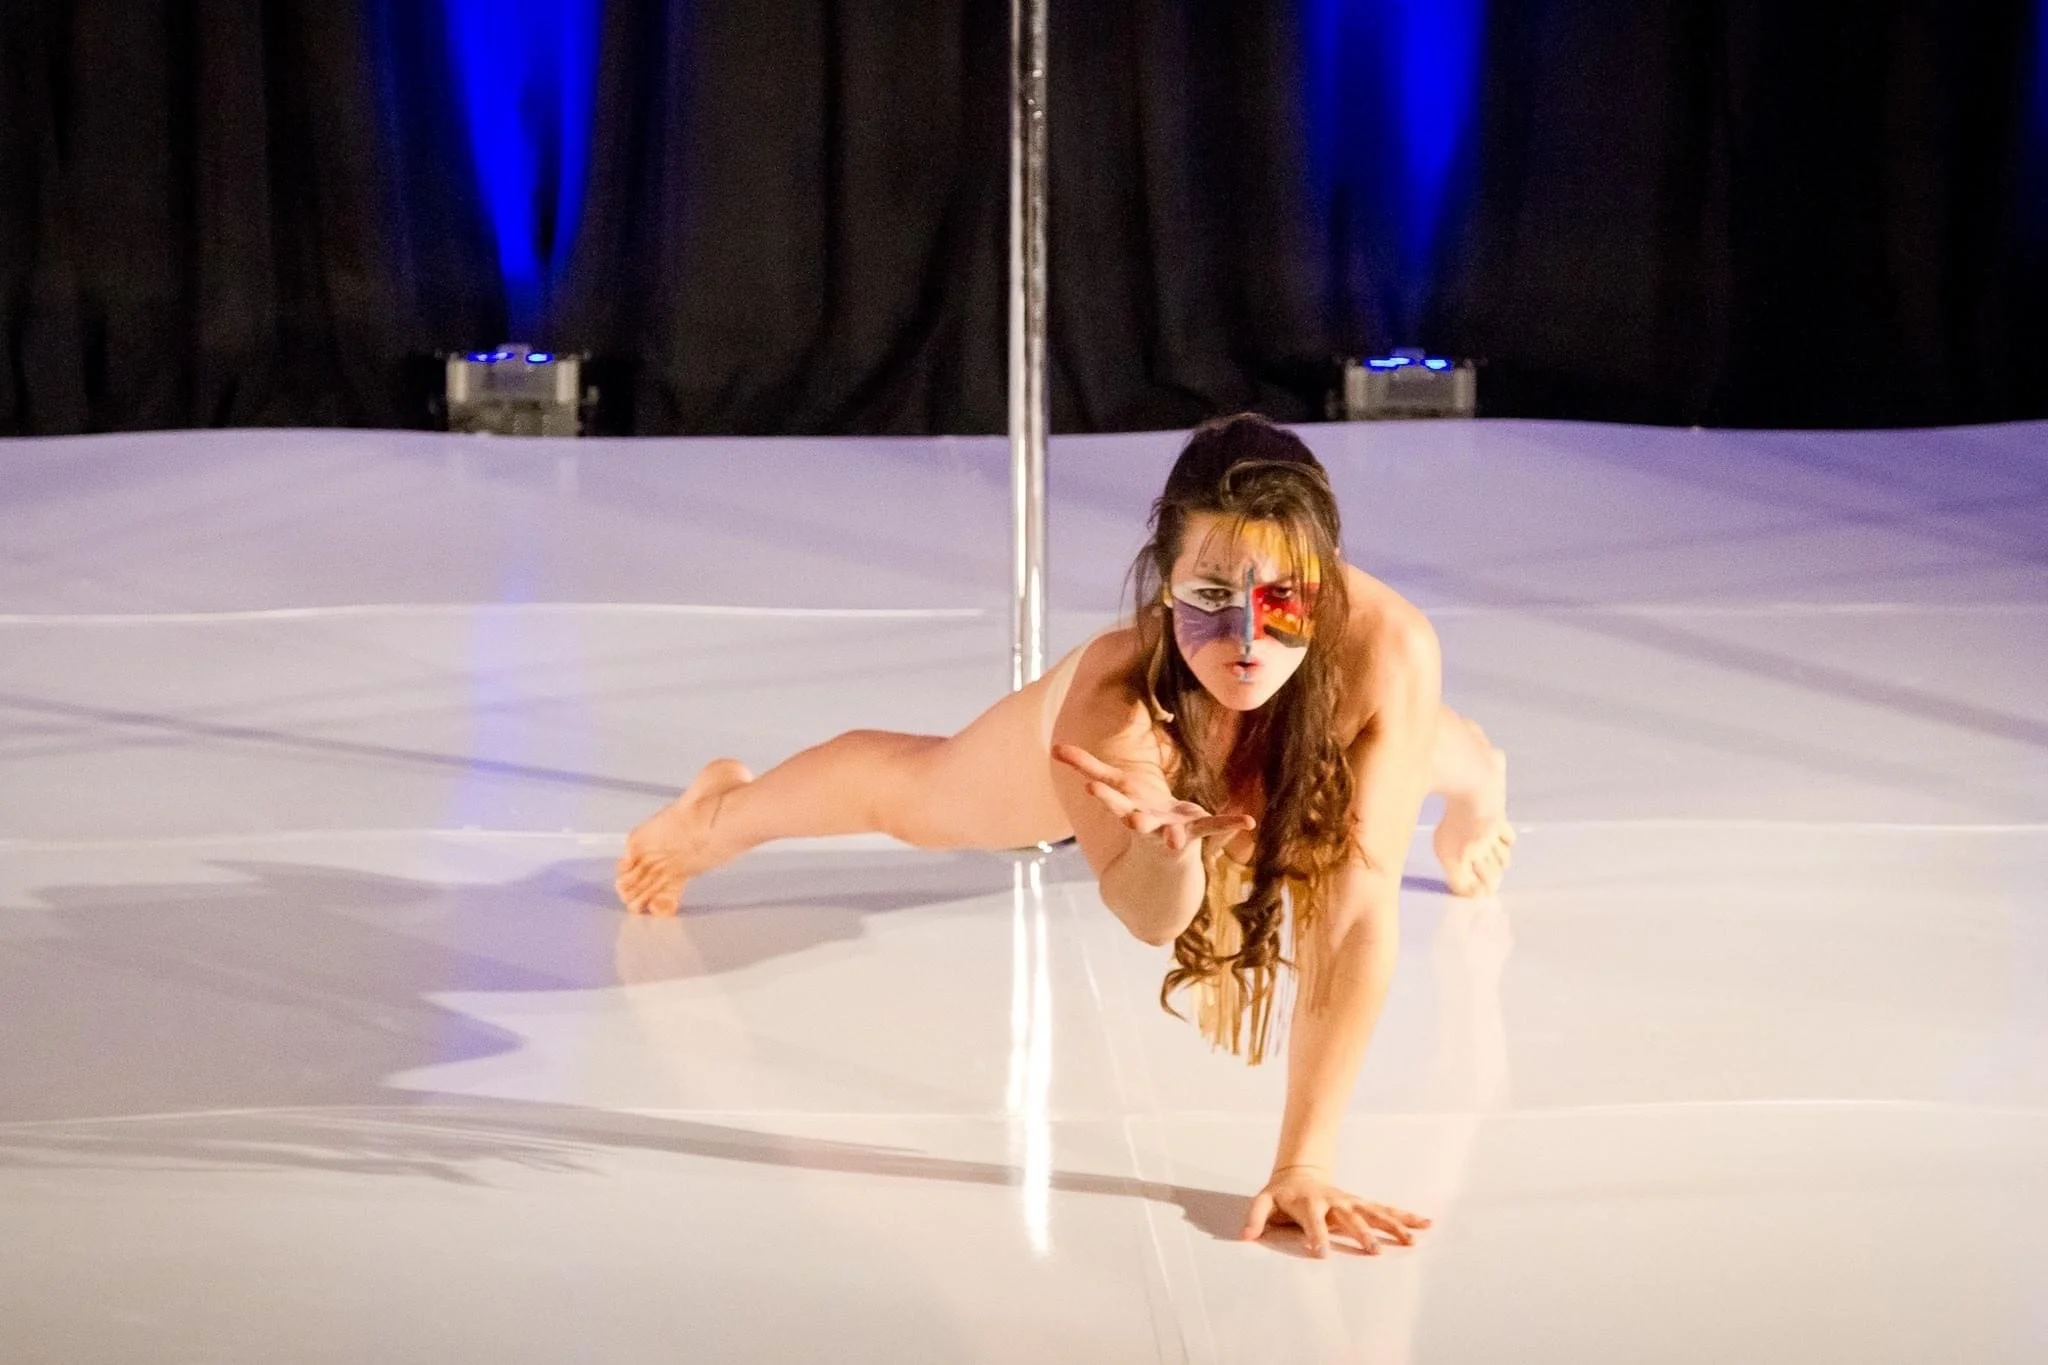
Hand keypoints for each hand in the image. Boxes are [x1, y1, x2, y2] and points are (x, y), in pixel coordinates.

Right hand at [1052, 743, 1252, 857]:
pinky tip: (1248, 821)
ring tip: (1176, 839)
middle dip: (1134, 821)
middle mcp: (1148, 826)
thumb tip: (1053, 748)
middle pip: (1138, 823)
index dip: (1102, 795)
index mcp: (1127, 811)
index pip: (1111, 802)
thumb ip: (1086, 766)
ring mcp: (1173, 832)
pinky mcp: (1197, 832)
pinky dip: (1230, 825)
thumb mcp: (1114, 784)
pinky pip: (1215, 828)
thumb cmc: (1136, 808)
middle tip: (1129, 820)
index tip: (1089, 787)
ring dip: (1175, 836)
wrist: (1161, 852)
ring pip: (1174, 834)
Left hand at [1241, 1165, 1431, 1257]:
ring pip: (1375, 1213)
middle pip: (1350, 1219)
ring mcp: (1351, 1202)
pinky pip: (1385, 1210)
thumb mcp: (1264, 1201)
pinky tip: (1425, 1224)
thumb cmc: (1281, 1194)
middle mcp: (1334, 1202)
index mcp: (1310, 1204)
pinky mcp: (1361, 1204)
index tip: (1321, 1253)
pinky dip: (1405, 1216)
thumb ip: (1256, 1217)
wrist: (1300, 1171)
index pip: (1313, 1222)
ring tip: (1413, 1240)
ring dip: (1393, 1226)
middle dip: (1361, 1235)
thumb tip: (1246, 1236)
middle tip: (1373, 1252)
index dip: (1316, 1236)